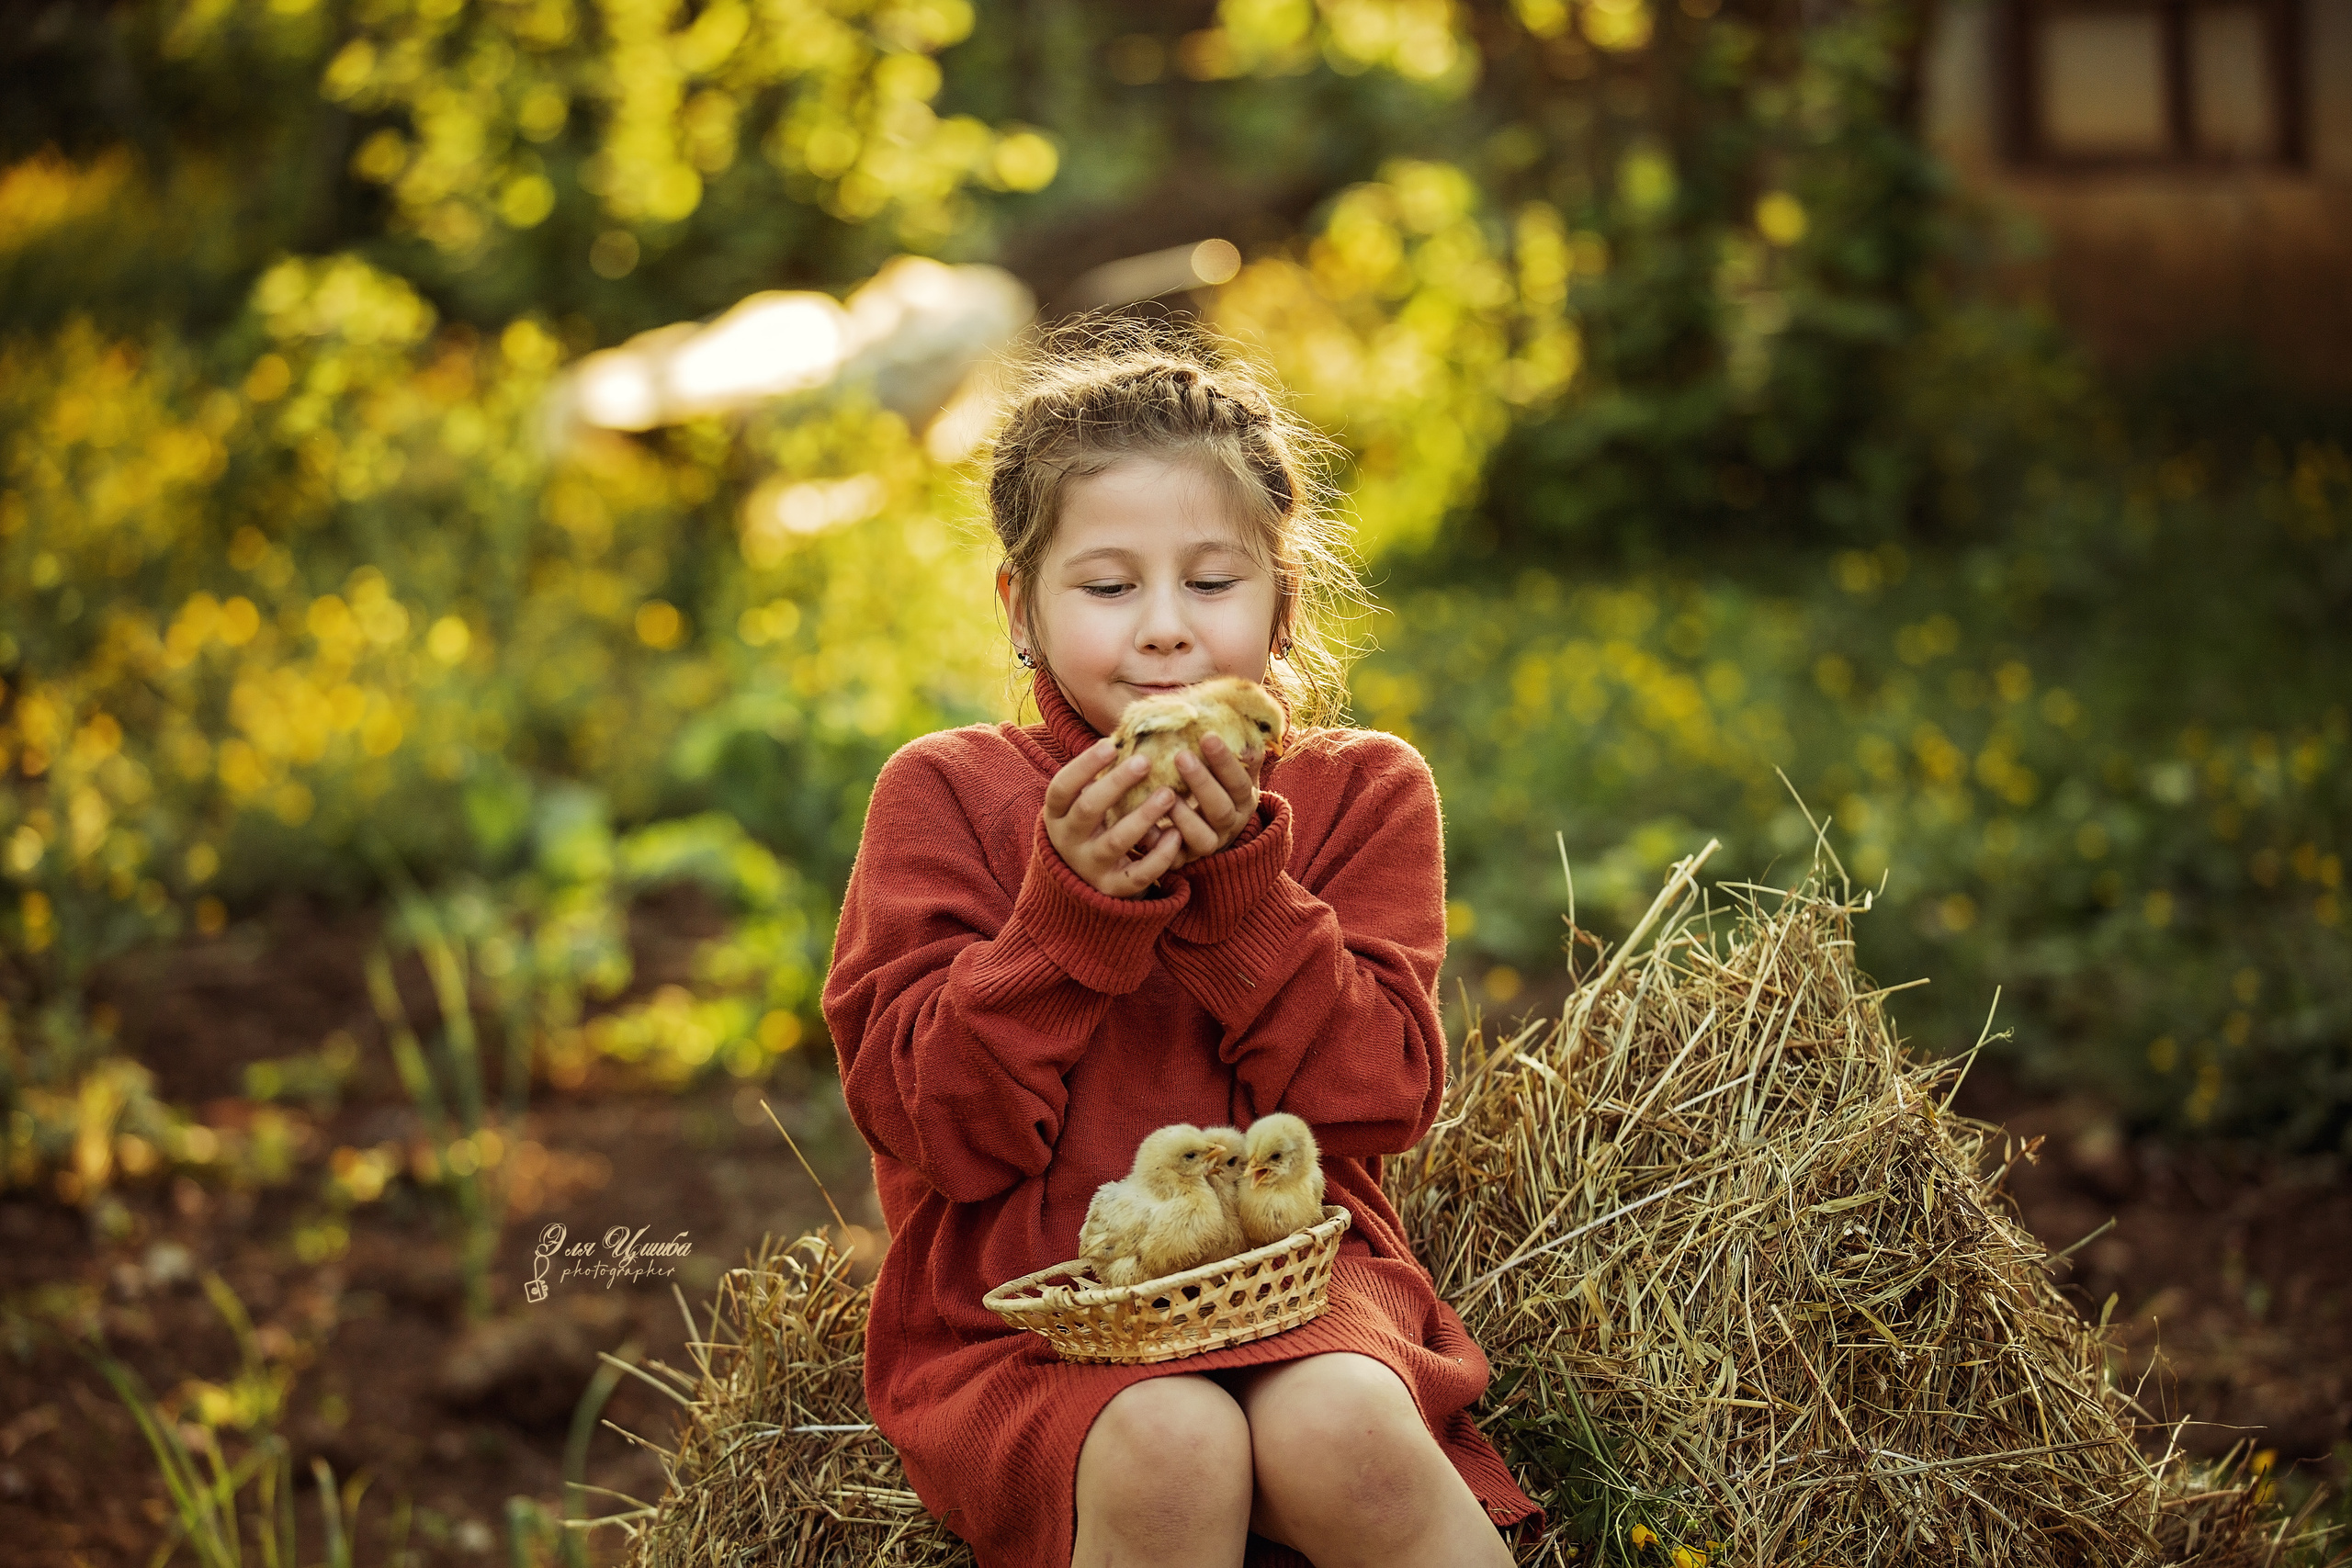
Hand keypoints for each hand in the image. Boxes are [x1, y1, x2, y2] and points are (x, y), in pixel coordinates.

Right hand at [1041, 739, 1183, 898]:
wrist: (1082, 887)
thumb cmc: (1091, 829)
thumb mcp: (1083, 804)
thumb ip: (1098, 777)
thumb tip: (1130, 732)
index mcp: (1057, 815)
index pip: (1062, 788)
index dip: (1084, 765)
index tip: (1111, 744)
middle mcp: (1069, 842)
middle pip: (1089, 809)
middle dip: (1117, 784)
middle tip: (1145, 761)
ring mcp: (1090, 867)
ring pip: (1116, 841)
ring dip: (1143, 816)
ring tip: (1169, 794)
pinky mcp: (1113, 889)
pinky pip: (1138, 875)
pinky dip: (1159, 856)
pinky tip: (1176, 835)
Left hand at [1151, 732, 1263, 873]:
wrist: (1208, 826)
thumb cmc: (1215, 784)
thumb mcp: (1230, 769)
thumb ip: (1239, 750)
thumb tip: (1244, 733)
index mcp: (1243, 801)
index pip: (1239, 782)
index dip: (1225, 761)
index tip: (1207, 735)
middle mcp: (1230, 826)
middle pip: (1220, 809)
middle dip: (1201, 783)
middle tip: (1181, 756)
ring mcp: (1207, 845)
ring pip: (1202, 839)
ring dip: (1184, 816)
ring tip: (1165, 792)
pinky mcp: (1183, 860)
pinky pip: (1172, 858)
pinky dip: (1158, 842)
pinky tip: (1145, 824)